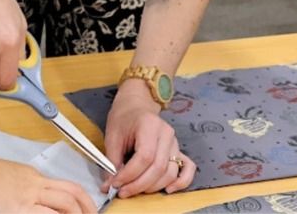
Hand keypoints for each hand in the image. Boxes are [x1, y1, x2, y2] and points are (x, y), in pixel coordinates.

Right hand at [0, 154, 96, 212]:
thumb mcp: (3, 179)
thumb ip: (17, 190)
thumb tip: (19, 203)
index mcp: (31, 176)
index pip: (61, 187)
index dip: (76, 200)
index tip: (79, 210)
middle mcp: (35, 184)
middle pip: (71, 192)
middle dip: (87, 207)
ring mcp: (29, 197)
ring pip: (66, 204)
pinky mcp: (20, 209)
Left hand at [100, 80, 194, 197]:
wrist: (135, 105)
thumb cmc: (124, 118)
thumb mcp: (112, 136)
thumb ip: (112, 161)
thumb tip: (109, 184)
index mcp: (149, 125)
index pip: (144, 157)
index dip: (130, 174)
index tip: (116, 183)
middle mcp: (166, 134)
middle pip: (158, 167)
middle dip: (139, 184)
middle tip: (122, 191)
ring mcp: (175, 142)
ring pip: (170, 172)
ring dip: (152, 187)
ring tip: (134, 190)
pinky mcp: (179, 150)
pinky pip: (187, 168)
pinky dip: (180, 182)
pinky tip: (167, 190)